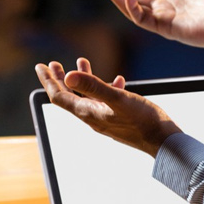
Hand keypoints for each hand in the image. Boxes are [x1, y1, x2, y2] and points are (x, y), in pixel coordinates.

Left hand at [34, 58, 180, 156]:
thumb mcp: (117, 99)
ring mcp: (105, 119)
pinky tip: (118, 79)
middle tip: (53, 64)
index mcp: (88, 113)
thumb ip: (93, 86)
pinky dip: (105, 87)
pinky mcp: (117, 119)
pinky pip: (105, 101)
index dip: (48, 80)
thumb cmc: (143, 121)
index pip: (59, 96)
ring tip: (82, 62)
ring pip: (87, 97)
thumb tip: (67, 75)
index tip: (40, 65)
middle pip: (69, 97)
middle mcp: (92, 118)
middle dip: (59, 79)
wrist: (163, 141)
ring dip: (82, 80)